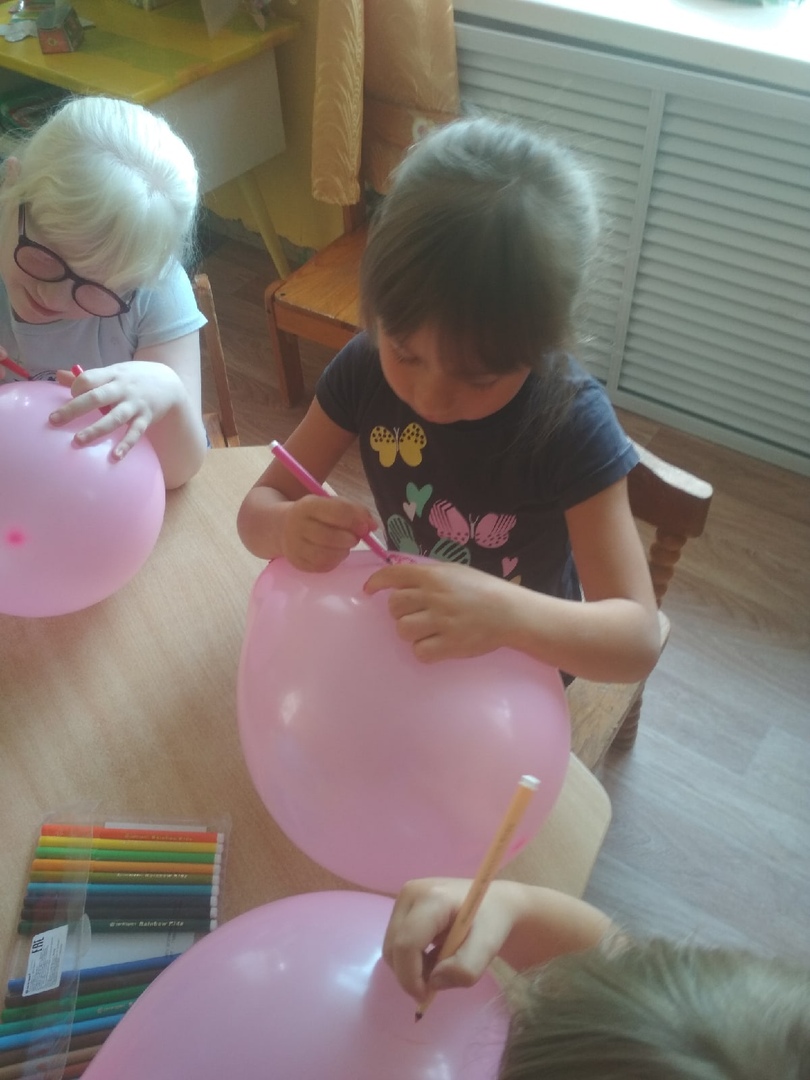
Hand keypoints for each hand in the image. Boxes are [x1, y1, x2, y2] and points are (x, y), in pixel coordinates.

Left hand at [50, 362, 185, 458]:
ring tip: (78, 441)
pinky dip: (125, 445)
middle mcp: (123, 388)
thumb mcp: (113, 372)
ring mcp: (135, 404)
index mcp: (112, 375)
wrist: (169, 382)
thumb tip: (58, 376)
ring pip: (114, 418)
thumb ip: (88, 376)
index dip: (75, 387)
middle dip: (73, 409)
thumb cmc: (134, 379)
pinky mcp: (146, 418)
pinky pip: (134, 433)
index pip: (88, 379)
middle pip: (95, 398)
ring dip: (96, 430)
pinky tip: (115, 457)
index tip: (70, 395)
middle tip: (54, 420)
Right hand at [280, 494, 379, 572]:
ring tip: (343, 545)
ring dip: (343, 551)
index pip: (337, 512)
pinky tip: (333, 553)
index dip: (356, 521)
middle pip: (332, 537)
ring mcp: (295, 546)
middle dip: (350, 538)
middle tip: (354, 537)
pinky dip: (335, 561)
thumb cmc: (314, 515)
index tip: (367, 526)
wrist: (281, 527)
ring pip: (328, 554)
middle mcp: (297, 526)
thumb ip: (354, 511)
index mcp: (307, 505)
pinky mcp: (297, 563)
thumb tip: (372, 526)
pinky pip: (323, 566)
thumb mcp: (330, 504)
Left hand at [364, 560, 514, 660]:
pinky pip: (420, 652)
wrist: (511, 612)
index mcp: (434, 576)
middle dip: (399, 611)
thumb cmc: (483, 589)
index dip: (376, 582)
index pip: (393, 575)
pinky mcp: (450, 645)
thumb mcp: (455, 572)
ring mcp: (441, 622)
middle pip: (394, 606)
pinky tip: (436, 644)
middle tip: (415, 614)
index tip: (369, 590)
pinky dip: (424, 650)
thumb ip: (428, 575)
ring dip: (411, 632)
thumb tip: (399, 579)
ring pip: (403, 630)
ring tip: (427, 630)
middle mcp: (434, 597)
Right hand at [384, 878, 612, 1001]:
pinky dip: (413, 956)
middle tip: (437, 991)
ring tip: (443, 968)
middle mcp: (414, 890)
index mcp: (430, 896)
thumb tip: (434, 983)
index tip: (428, 1000)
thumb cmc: (504, 923)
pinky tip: (436, 956)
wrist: (514, 905)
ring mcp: (409, 894)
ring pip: (393, 945)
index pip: (402, 945)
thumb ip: (464, 967)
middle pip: (393, 947)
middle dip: (411, 974)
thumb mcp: (491, 945)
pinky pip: (399, 940)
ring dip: (412, 965)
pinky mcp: (410, 901)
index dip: (411, 978)